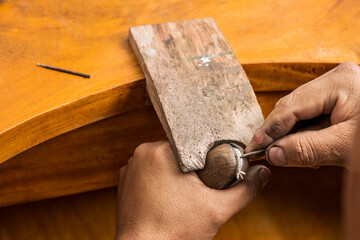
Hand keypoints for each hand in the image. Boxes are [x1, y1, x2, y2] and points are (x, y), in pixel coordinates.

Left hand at [115, 141, 269, 239]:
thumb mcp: (217, 209)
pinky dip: (159, 179)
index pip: (194, 141)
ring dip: (175, 171)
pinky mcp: (125, 179)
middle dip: (192, 165)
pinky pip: (149, 170)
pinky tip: (167, 197)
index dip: (208, 154)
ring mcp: (131, 166)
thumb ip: (243, 189)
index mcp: (162, 151)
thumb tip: (262, 173)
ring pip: (163, 159)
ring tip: (183, 193)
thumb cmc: (174, 231)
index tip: (214, 169)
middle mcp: (142, 153)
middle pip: (179, 150)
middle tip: (200, 186)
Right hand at [246, 62, 359, 167]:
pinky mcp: (341, 97)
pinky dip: (307, 133)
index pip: (289, 108)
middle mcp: (336, 78)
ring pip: (301, 112)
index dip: (268, 131)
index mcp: (338, 82)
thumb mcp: (345, 146)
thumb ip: (307, 149)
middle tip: (267, 154)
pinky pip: (313, 115)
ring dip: (294, 135)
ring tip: (292, 154)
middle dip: (279, 133)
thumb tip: (273, 154)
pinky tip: (310, 146)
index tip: (253, 150)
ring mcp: (338, 87)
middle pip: (292, 107)